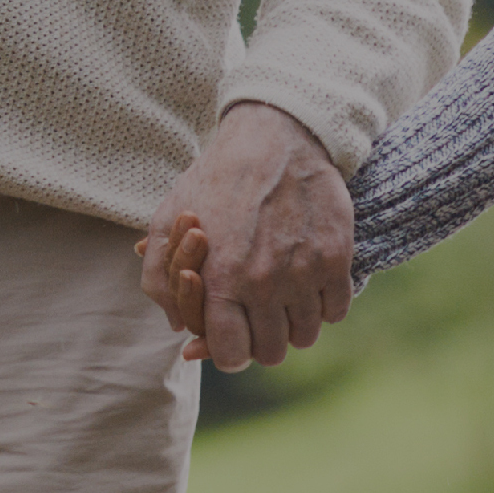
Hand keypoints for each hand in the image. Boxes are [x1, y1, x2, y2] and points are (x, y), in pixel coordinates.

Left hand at [142, 103, 350, 371]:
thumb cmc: (216, 180)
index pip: (229, 353)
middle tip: (256, 315)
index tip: (230, 336)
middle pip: (271, 352)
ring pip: (304, 337)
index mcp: (218, 278)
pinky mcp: (335, 259)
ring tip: (281, 297)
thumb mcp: (167, 219)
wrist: (274, 139)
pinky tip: (307, 282)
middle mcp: (261, 283)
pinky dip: (323, 306)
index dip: (227, 352)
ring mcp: (302, 273)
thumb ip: (158, 276)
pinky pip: (335, 312)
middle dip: (261, 340)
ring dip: (292, 324)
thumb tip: (176, 324)